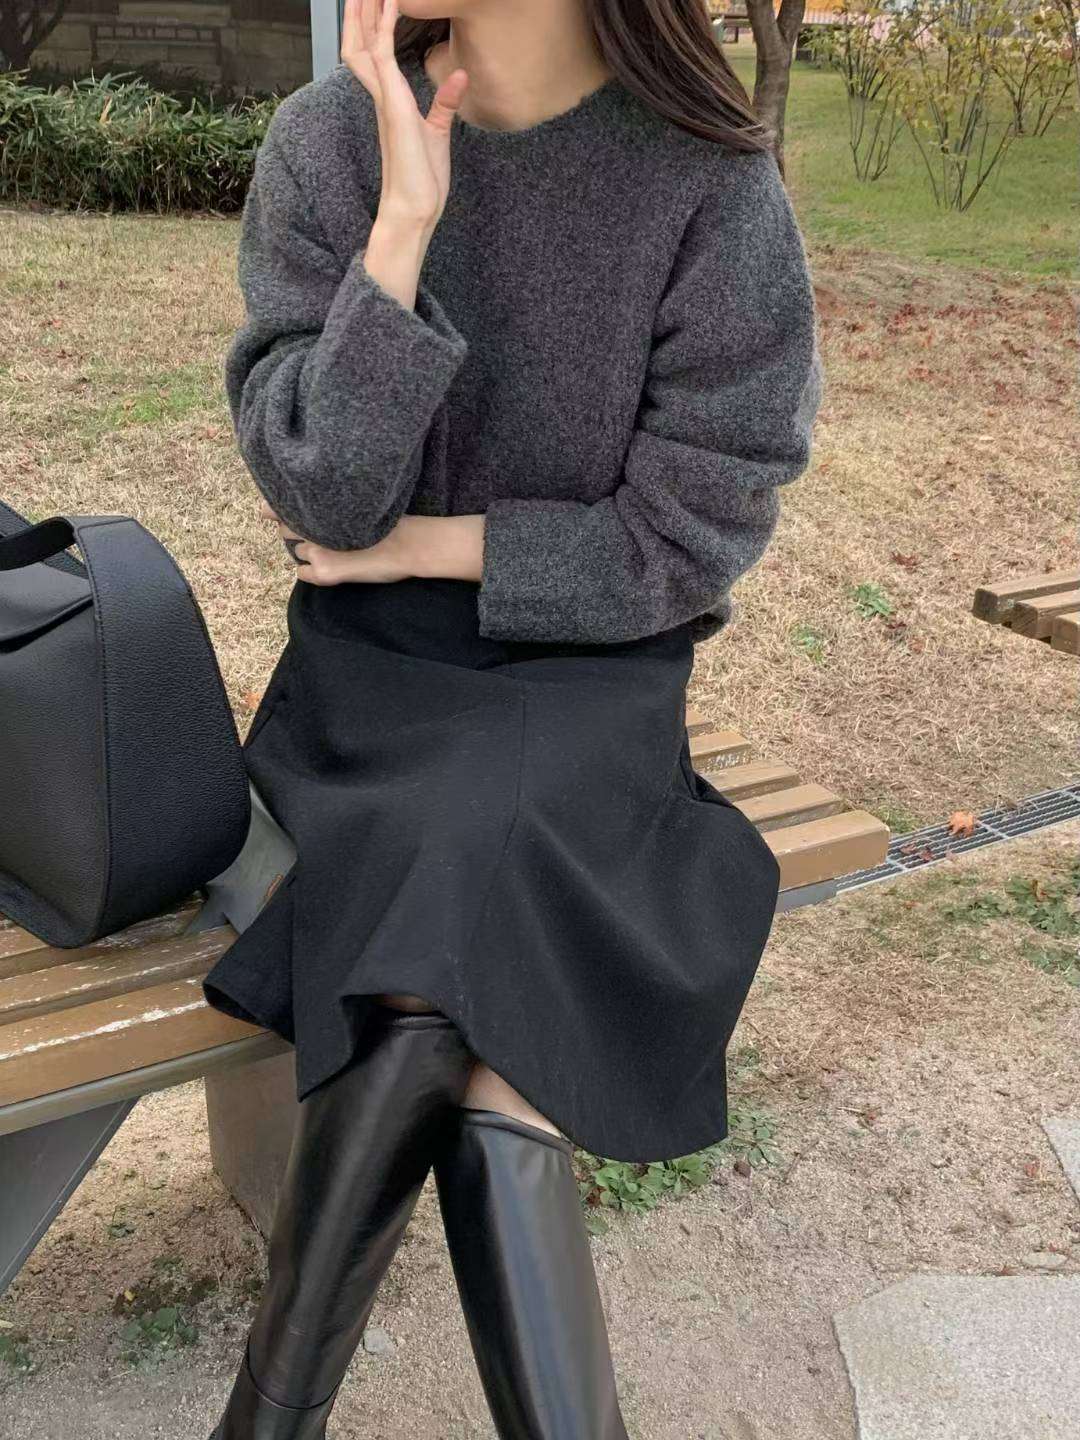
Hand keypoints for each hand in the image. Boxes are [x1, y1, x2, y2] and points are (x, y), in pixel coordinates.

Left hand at [260, 499, 485, 584]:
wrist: (409, 545)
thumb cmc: (392, 520)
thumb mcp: (361, 499)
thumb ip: (334, 498)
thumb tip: (315, 496)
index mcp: (322, 505)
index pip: (282, 505)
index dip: (276, 507)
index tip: (270, 509)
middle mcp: (314, 526)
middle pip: (286, 527)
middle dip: (295, 528)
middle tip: (316, 534)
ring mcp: (318, 550)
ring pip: (296, 549)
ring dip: (306, 550)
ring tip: (328, 550)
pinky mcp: (324, 573)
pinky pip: (302, 573)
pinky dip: (309, 571)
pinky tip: (327, 568)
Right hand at [342, 0, 467, 233]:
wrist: (414, 209)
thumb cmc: (422, 181)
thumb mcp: (437, 133)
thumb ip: (444, 103)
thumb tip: (459, 76)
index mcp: (390, 102)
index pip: (372, 54)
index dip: (372, 25)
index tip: (377, 0)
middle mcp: (381, 97)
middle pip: (359, 43)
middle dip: (360, 12)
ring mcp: (385, 99)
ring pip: (363, 42)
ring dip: (364, 12)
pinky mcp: (393, 104)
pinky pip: (382, 55)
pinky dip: (385, 26)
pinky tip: (392, 3)